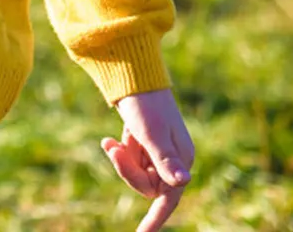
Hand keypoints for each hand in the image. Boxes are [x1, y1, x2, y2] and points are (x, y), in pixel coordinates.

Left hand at [102, 88, 193, 231]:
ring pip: (136, 173)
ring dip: (121, 160)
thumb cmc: (144, 103)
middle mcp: (172, 158)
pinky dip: (119, 152)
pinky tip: (109, 140)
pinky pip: (130, 159)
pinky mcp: (144, 143)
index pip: (169, 198)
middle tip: (112, 149)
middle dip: (126, 171)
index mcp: (181, 159)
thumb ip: (164, 160)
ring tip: (109, 142)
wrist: (132, 74)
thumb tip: (183, 182)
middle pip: (147, 185)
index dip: (156, 219)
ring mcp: (158, 151)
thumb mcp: (151, 133)